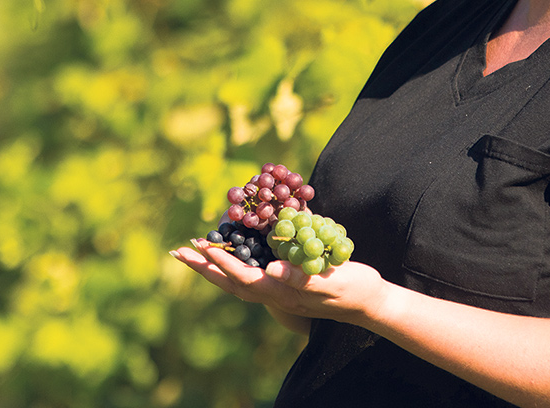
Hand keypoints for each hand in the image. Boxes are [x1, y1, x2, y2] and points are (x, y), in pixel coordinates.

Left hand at [169, 241, 390, 325]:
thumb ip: (302, 278)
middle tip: (179, 251)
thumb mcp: (332, 280)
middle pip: (231, 283)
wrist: (370, 303)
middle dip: (204, 267)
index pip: (244, 277)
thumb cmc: (354, 289)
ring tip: (194, 253)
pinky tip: (229, 255)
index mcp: (283, 294)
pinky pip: (251, 276)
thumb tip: (271, 271)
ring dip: (213, 268)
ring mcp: (279, 292)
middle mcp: (276, 295)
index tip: (202, 245)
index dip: (222, 261)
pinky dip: (233, 266)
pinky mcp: (285, 285)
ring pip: (238, 281)